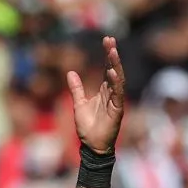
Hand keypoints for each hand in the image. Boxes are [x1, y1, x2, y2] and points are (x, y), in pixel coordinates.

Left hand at [68, 36, 125, 154]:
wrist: (92, 146)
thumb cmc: (87, 128)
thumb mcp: (78, 104)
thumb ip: (76, 89)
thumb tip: (70, 72)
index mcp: (104, 91)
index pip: (107, 69)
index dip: (107, 55)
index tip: (107, 40)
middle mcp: (112, 93)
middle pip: (114, 70)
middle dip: (112, 55)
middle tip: (110, 40)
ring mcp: (116, 101)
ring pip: (118, 79)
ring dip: (115, 65)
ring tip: (112, 51)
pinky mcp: (117, 110)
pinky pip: (117, 94)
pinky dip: (115, 83)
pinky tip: (111, 72)